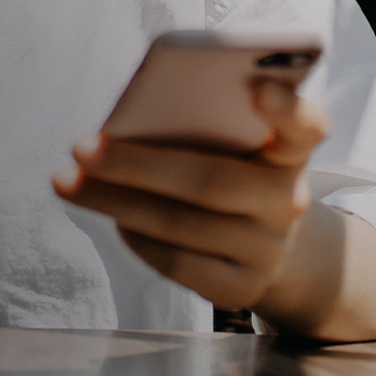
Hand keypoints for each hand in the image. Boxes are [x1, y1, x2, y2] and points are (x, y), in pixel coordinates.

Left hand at [52, 81, 327, 310]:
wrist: (271, 246)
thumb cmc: (236, 171)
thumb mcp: (237, 143)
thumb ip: (206, 123)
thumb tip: (128, 126)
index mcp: (292, 150)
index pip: (308, 125)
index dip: (289, 108)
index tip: (263, 88)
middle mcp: (288, 200)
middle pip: (210, 180)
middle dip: (135, 164)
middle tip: (81, 145)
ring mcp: (268, 249)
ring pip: (181, 224)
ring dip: (114, 201)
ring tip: (66, 180)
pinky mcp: (242, 287)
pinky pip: (177, 263)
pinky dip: (135, 236)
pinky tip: (108, 215)